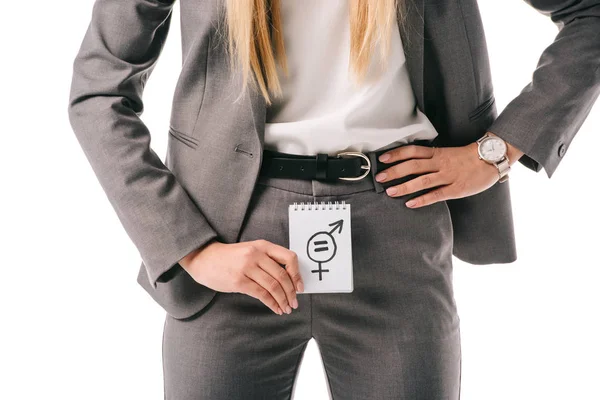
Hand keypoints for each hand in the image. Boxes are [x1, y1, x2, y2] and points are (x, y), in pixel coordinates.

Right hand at [179, 239, 302, 314]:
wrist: (204, 258)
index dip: (297, 274)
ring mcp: (247, 267)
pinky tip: (275, 309)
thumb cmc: (230, 257)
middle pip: (282, 275)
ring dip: (283, 300)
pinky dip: (271, 303)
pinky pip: (261, 294)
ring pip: (273, 286)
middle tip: (294, 303)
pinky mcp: (239, 281)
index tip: (300, 287)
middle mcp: (256, 254)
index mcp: (262, 245)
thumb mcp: (251, 250)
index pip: (289, 257)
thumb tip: (288, 280)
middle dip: (291, 292)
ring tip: (286, 308)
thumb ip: (267, 260)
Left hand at [375, 140, 504, 207]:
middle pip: (413, 165)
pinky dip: (423, 199)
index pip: (413, 151)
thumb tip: (409, 163)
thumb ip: (430, 158)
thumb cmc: (467, 158)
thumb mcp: (447, 153)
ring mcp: (448, 176)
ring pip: (423, 180)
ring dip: (404, 186)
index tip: (382, 159)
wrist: (491, 159)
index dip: (397, 154)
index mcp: (437, 153)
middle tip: (380, 178)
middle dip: (395, 171)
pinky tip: (410, 204)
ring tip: (390, 192)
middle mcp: (440, 163)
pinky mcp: (456, 189)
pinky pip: (437, 195)